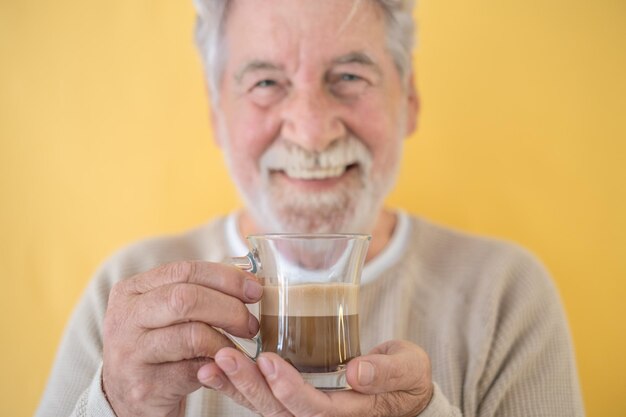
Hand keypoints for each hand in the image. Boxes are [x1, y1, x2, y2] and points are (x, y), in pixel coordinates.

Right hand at [102, 261, 262, 416]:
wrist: (128, 398)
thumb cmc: (157, 347)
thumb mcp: (163, 313)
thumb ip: (195, 293)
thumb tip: (247, 282)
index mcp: (131, 290)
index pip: (184, 270)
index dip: (225, 277)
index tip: (253, 289)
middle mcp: (125, 318)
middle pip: (186, 299)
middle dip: (229, 308)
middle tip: (250, 323)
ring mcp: (131, 353)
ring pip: (192, 335)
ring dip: (226, 340)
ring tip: (240, 347)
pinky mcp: (146, 386)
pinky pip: (194, 369)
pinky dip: (218, 365)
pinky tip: (225, 365)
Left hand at [198, 340, 433, 416]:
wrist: (400, 392)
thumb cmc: (405, 378)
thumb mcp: (408, 369)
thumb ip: (387, 372)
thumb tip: (358, 373)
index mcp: (350, 413)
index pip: (314, 410)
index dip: (290, 389)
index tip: (269, 360)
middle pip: (279, 411)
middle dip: (251, 386)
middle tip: (225, 357)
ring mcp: (304, 411)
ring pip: (265, 407)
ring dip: (237, 386)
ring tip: (212, 363)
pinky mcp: (293, 401)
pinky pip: (262, 399)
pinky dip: (238, 385)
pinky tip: (216, 367)